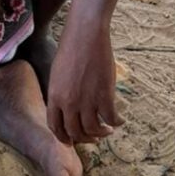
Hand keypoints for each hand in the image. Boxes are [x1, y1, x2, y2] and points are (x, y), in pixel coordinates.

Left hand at [47, 25, 124, 144]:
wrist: (85, 35)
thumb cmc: (71, 50)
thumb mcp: (57, 75)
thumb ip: (60, 94)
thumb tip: (67, 110)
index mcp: (54, 97)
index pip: (55, 127)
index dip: (64, 138)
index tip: (73, 141)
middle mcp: (69, 103)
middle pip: (75, 132)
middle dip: (86, 138)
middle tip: (94, 137)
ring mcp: (86, 101)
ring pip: (94, 129)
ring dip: (102, 133)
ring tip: (108, 130)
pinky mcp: (104, 96)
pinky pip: (111, 119)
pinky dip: (116, 123)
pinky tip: (120, 120)